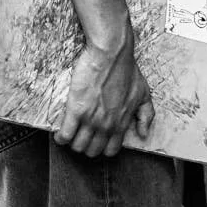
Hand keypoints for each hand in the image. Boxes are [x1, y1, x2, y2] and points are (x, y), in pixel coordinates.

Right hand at [54, 37, 153, 157]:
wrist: (111, 55)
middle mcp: (107, 125)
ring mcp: (91, 119)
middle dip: (87, 147)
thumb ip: (146, 116)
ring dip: (73, 143)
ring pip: (78, 146)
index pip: (111, 150)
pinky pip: (65, 135)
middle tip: (82, 137)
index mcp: (122, 123)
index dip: (103, 148)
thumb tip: (143, 134)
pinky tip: (60, 133)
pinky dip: (61, 138)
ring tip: (70, 135)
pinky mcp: (76, 110)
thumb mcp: (143, 93)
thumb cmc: (127, 70)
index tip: (97, 141)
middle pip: (92, 151)